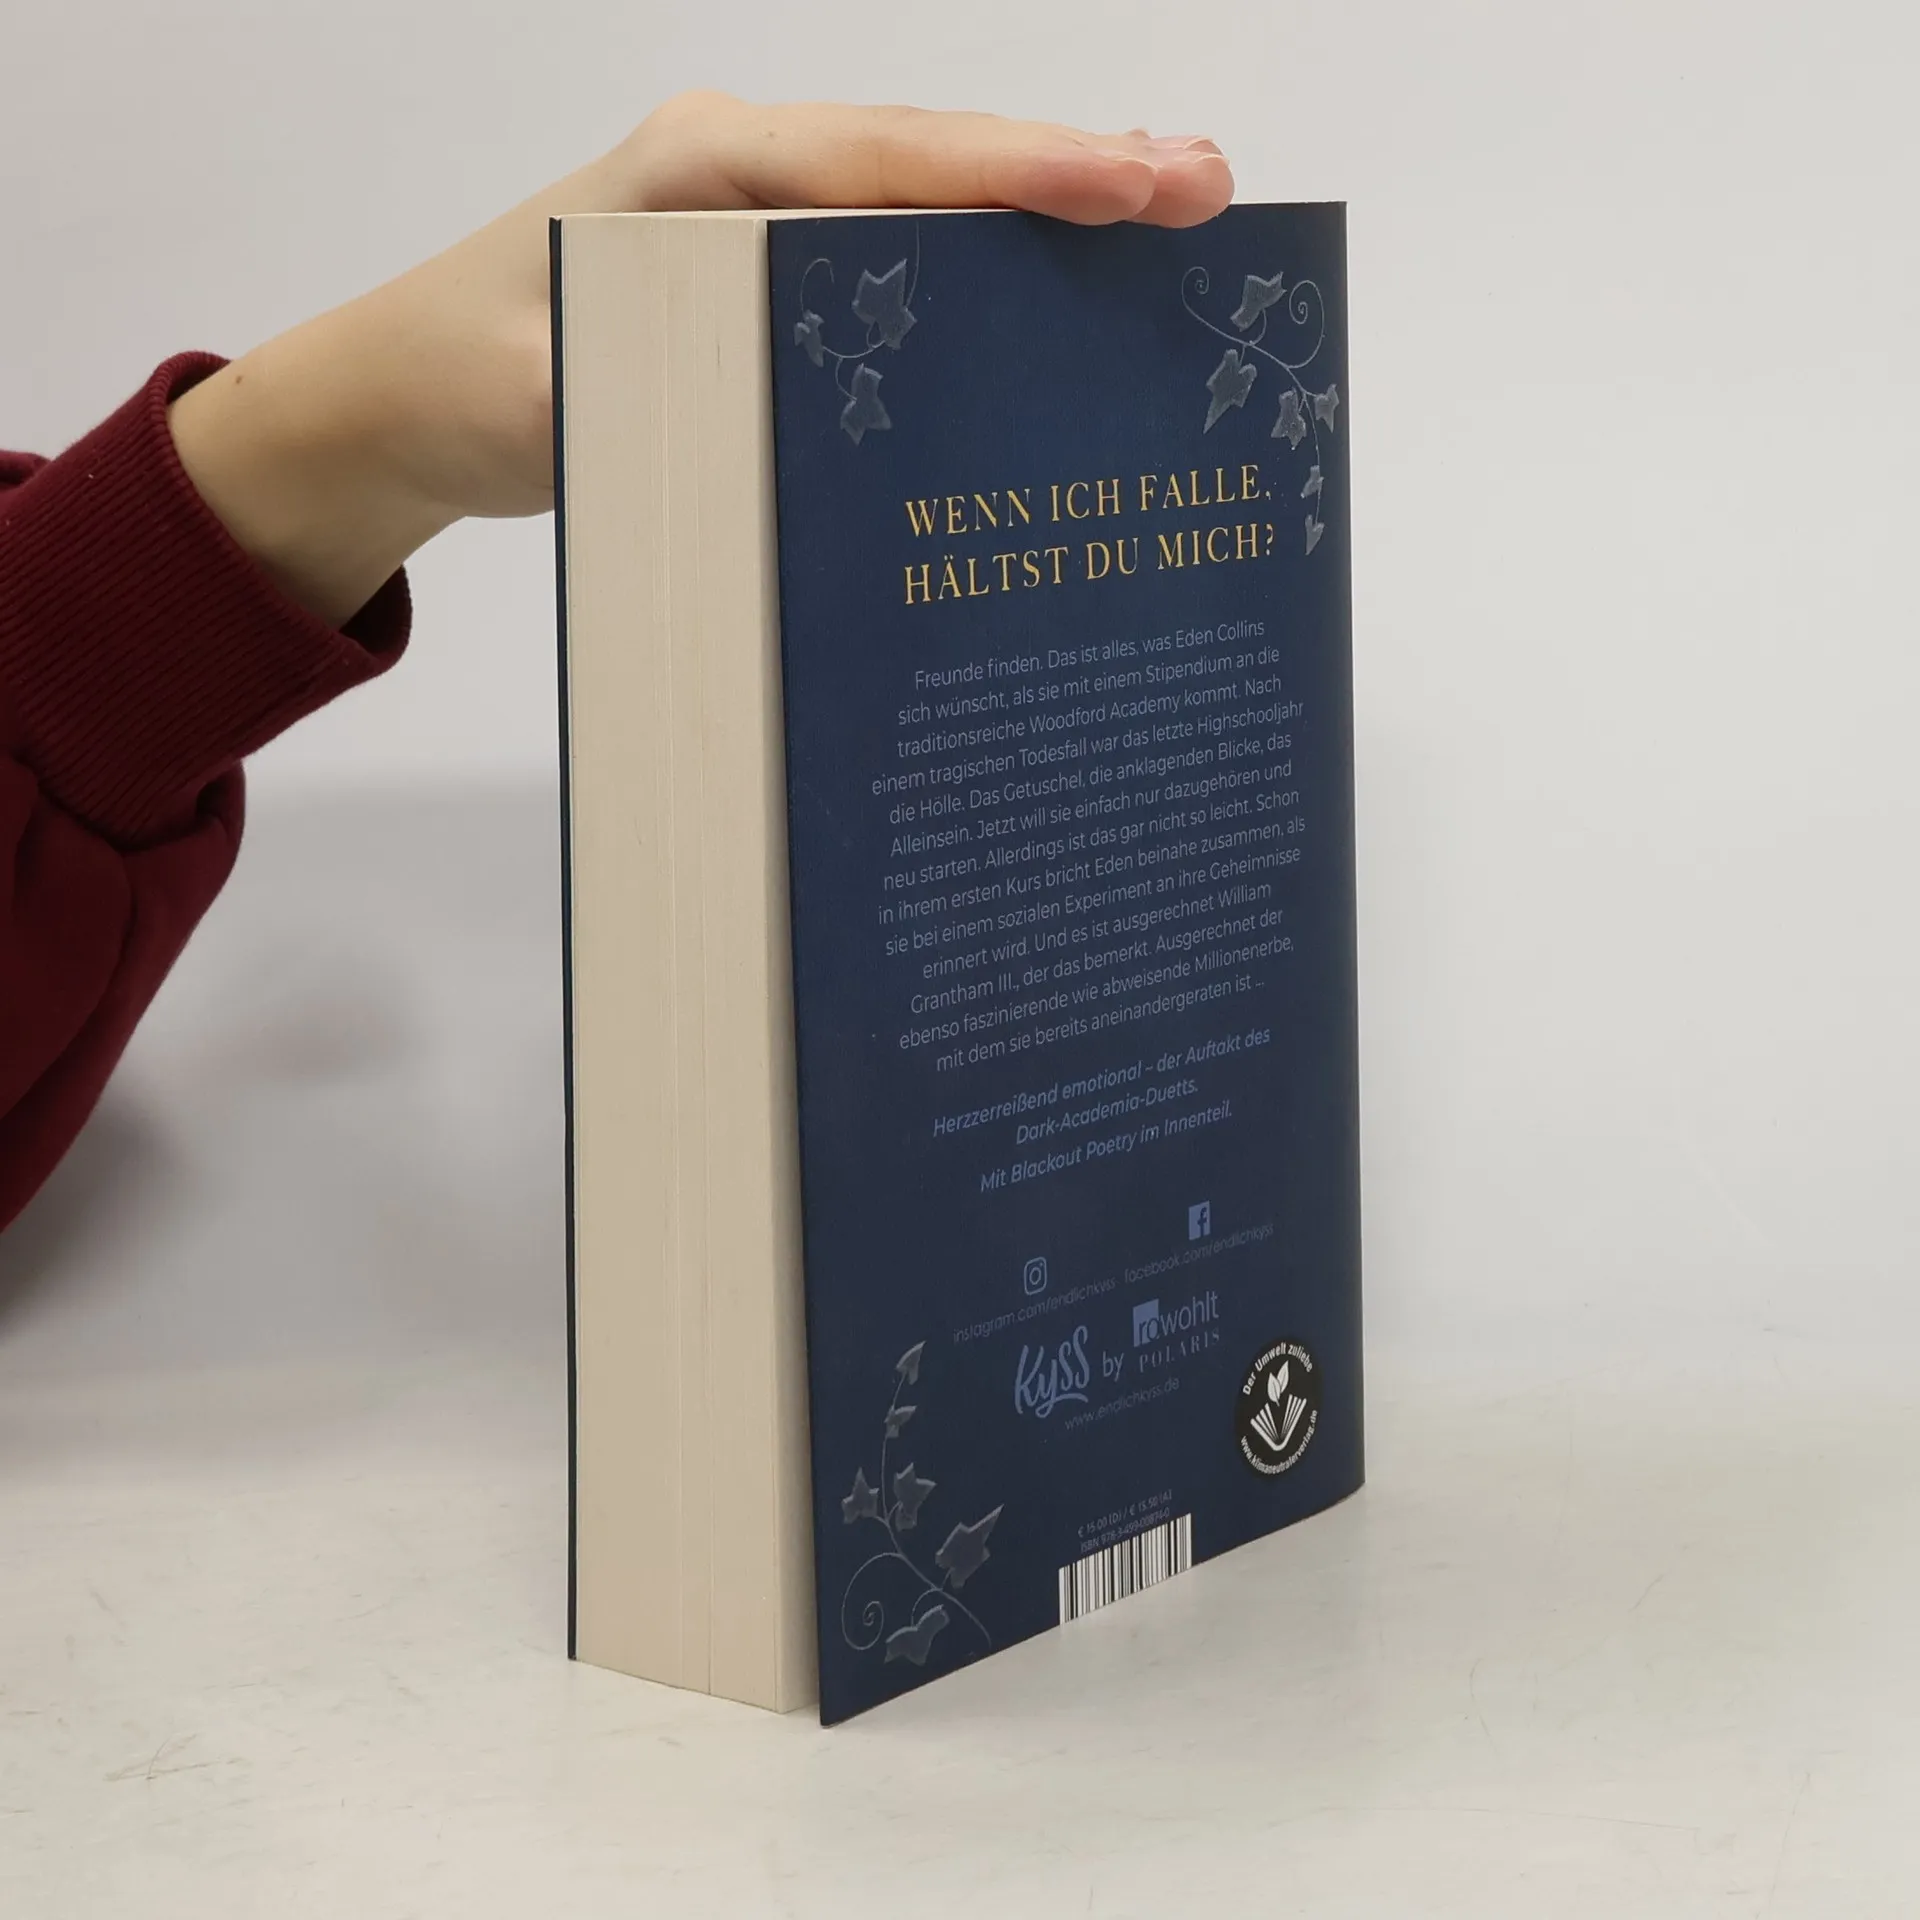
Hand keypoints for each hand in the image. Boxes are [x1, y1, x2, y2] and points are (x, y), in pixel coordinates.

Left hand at [167, 96, 1233, 625]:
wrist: (407, 395)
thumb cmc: (468, 374)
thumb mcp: (547, 394)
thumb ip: (652, 394)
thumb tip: (782, 412)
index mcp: (704, 169)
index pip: (891, 157)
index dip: (1022, 172)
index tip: (1138, 184)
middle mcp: (746, 176)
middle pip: (936, 162)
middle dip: (1072, 177)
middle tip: (1206, 194)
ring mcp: (762, 226)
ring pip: (928, 207)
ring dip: (1044, 218)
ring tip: (1168, 232)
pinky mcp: (768, 284)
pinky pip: (894, 264)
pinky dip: (982, 273)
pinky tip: (1054, 303)